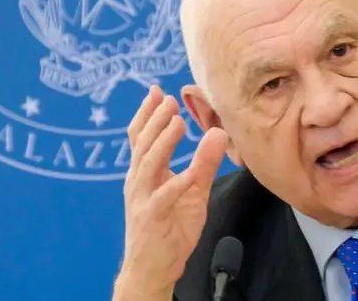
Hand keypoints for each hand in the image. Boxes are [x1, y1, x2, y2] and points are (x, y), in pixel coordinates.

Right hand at [114, 85, 228, 299]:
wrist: (153, 268)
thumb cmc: (170, 228)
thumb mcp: (193, 191)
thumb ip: (204, 162)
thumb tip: (219, 133)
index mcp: (144, 173)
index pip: (140, 137)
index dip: (146, 113)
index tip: (157, 90)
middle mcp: (138, 181)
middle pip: (142, 144)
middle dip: (155, 120)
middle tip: (169, 100)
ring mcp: (141, 199)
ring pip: (147, 165)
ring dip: (163, 143)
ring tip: (176, 123)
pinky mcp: (151, 218)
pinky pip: (163, 198)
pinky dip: (176, 183)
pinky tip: (189, 173)